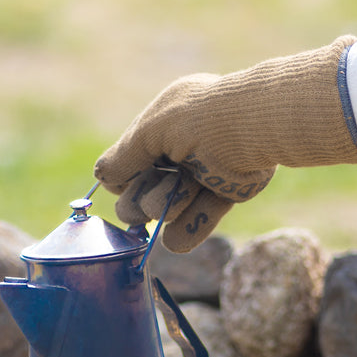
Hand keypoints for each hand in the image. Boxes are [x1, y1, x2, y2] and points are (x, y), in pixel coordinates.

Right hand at [94, 35, 356, 251]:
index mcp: (162, 123)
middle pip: (142, 191)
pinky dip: (188, 231)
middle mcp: (180, 148)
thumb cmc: (198, 121)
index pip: (128, 161)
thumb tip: (102, 180)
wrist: (254, 128)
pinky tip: (178, 235)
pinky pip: (196, 222)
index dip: (125, 177)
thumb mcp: (149, 131)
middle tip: (158, 193)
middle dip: (146, 197)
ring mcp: (201, 173)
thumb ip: (121, 157)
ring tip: (190, 187)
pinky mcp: (224, 194)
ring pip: (168, 209)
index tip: (126, 182)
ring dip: (172, 204)